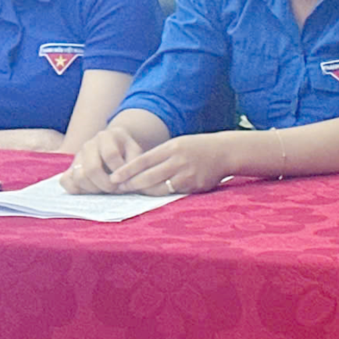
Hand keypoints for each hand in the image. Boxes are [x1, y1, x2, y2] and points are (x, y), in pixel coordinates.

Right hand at [61, 125, 146, 192]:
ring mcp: (78, 156)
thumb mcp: (136, 154)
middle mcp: (89, 144)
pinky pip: (65, 181)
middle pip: (92, 168)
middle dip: (105, 184)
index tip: (125, 180)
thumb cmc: (128, 153)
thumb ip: (134, 165)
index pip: (111, 155)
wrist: (116, 149)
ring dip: (93, 189)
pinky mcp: (70, 168)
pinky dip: (77, 190)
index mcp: (107, 136)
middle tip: (114, 189)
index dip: (119, 171)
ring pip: (78, 177)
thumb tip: (124, 182)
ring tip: (105, 190)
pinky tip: (91, 190)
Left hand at [103, 132, 239, 195]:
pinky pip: (174, 193)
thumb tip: (137, 168)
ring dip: (145, 192)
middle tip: (118, 189)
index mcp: (172, 147)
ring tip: (134, 193)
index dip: (127, 170)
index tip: (114, 177)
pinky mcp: (194, 186)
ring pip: (160, 188)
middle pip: (149, 176)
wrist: (225, 152)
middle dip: (132, 184)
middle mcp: (178, 160)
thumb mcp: (178, 144)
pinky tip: (156, 195)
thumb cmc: (197, 147)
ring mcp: (187, 175)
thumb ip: (160, 155)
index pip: (144, 160)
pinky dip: (164, 194)